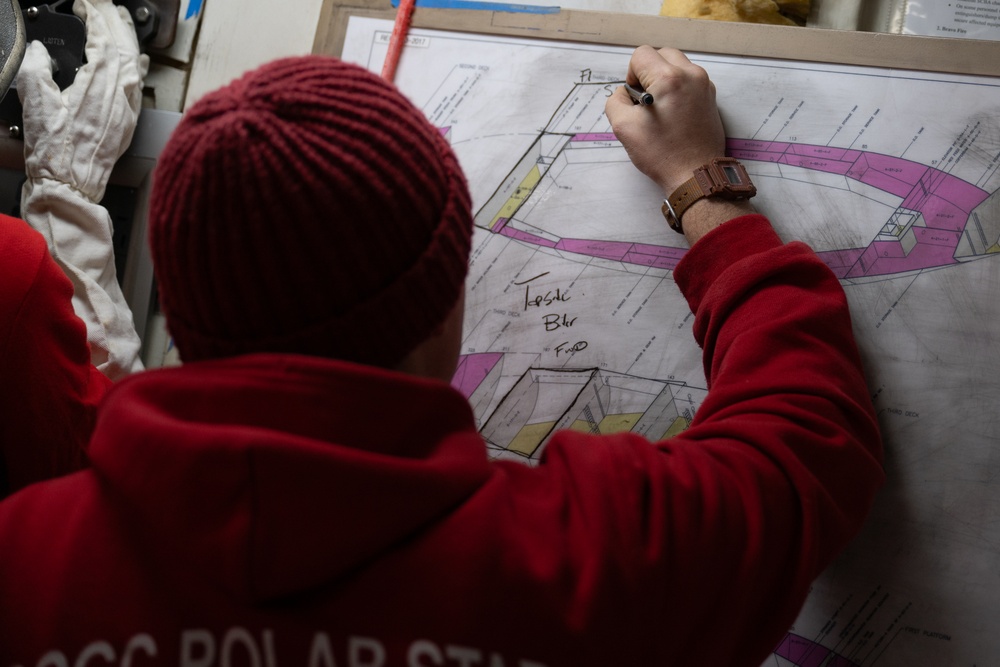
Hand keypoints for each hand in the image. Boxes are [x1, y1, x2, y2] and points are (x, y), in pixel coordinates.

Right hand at [17, 0, 148, 202]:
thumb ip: (36, 69)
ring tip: (121, 21)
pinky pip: (139, 86)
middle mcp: (119, 95)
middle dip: (115, 21)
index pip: (104, 40)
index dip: (96, 17)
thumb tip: (40, 51)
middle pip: (124, 48)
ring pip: (135, 64)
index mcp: (98, 86)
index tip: (86, 4)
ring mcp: (127, 109)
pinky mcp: (129, 122)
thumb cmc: (54, 151)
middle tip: (105, 4)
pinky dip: (139, 66)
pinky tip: (140, 58)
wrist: (71, 185)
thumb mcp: (36, 103)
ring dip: (129, 39)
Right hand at [605, 46, 724, 195]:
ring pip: (676, 65)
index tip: (635, 97)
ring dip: (663, 79)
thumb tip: (624, 92)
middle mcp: (691, 75)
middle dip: (648, 72)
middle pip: (661, 54)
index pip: (641, 55)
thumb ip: (616, 100)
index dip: (631, 74)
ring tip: (660, 108)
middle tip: (645, 100)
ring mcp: (704, 85)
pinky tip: (672, 113)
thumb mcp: (624, 127)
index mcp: (669, 79)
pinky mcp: (710, 96)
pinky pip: (688, 80)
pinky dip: (677, 88)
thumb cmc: (662, 154)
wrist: (695, 174)